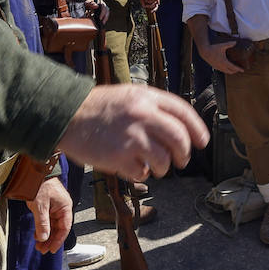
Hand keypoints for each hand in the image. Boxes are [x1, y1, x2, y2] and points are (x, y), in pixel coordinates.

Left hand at [25, 176, 72, 254]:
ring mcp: (55, 207)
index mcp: (65, 207)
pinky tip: (37, 235)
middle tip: (42, 250)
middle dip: (50, 240)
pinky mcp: (48, 206)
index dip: (58, 240)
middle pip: (58, 228)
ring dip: (46, 235)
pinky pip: (47, 220)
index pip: (64, 228)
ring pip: (52, 225)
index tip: (51, 250)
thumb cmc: (40, 186)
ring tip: (38, 245)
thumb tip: (44, 239)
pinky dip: (42, 228)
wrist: (34, 172)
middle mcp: (62, 208)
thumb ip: (42, 224)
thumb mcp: (40, 207)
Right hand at [57, 84, 209, 182]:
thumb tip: (178, 127)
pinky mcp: (119, 156)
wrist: (66, 115)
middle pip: (179, 139)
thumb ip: (152, 107)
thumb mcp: (128, 95)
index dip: (197, 129)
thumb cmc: (97, 107)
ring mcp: (132, 136)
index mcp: (147, 97)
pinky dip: (141, 174)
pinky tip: (133, 167)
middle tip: (181, 160)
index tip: (202, 142)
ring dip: (163, 168)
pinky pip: (142, 172)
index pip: (183, 112)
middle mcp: (143, 115)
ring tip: (155, 167)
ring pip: (164, 160)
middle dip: (184, 154)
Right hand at [199, 40, 242, 73]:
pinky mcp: (215, 67)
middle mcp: (221, 66)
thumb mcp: (222, 46)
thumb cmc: (213, 48)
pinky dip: (225, 70)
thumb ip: (229, 44)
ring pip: (225, 72)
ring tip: (233, 69)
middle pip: (230, 71)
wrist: (204, 51)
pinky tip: (226, 67)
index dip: (238, 69)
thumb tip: (235, 42)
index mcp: (224, 62)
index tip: (242, 70)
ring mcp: (218, 67)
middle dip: (235, 71)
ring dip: (230, 71)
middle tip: (239, 69)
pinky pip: (222, 70)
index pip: (233, 67)